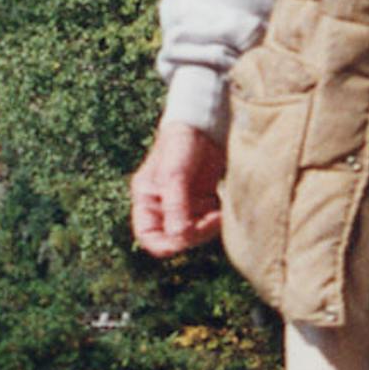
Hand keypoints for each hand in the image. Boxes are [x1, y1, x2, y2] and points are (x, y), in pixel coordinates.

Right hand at [131, 120, 226, 256]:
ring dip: (208, 228)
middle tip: (211, 219)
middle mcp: (163, 206)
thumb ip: (176, 205)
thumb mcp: (175, 175)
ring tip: (218, 211)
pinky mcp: (202, 200)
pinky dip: (216, 220)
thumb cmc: (182, 144)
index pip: (149, 237)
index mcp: (147, 200)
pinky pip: (208, 222)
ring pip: (194, 232)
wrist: (204, 125)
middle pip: (175, 238)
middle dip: (194, 234)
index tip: (185, 238)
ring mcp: (184, 204)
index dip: (165, 245)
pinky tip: (221, 207)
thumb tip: (180, 237)